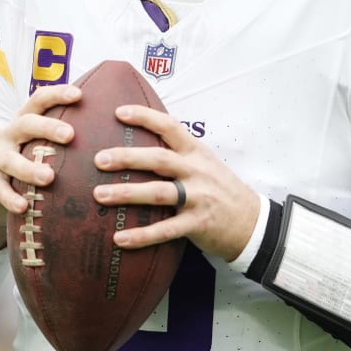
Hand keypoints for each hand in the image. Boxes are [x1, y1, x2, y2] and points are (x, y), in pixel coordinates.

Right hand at [0, 84, 80, 251]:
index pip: (39, 100)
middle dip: (47, 127)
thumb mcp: (48, 145)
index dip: (57, 94)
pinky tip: (24, 206)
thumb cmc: (36, 161)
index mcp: (26, 120)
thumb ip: (72, 136)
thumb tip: (119, 125)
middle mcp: (9, 133)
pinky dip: (10, 197)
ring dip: (28, 168)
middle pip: (26, 123)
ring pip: (9, 158)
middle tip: (70, 135)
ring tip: (48, 177)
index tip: (79, 94)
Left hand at [94, 105, 262, 260]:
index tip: (118, 112)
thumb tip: (138, 143)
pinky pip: (166, 230)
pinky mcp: (197, 224)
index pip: (170, 127)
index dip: (145, 117)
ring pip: (158, 193)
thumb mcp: (205, 163)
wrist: (251, 221)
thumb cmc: (220, 189)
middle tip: (99, 159)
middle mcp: (197, 171)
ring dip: (127, 194)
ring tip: (99, 195)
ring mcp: (198, 197)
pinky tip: (119, 238)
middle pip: (159, 159)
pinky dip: (141, 236)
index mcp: (196, 152)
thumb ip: (178, 153)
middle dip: (127, 158)